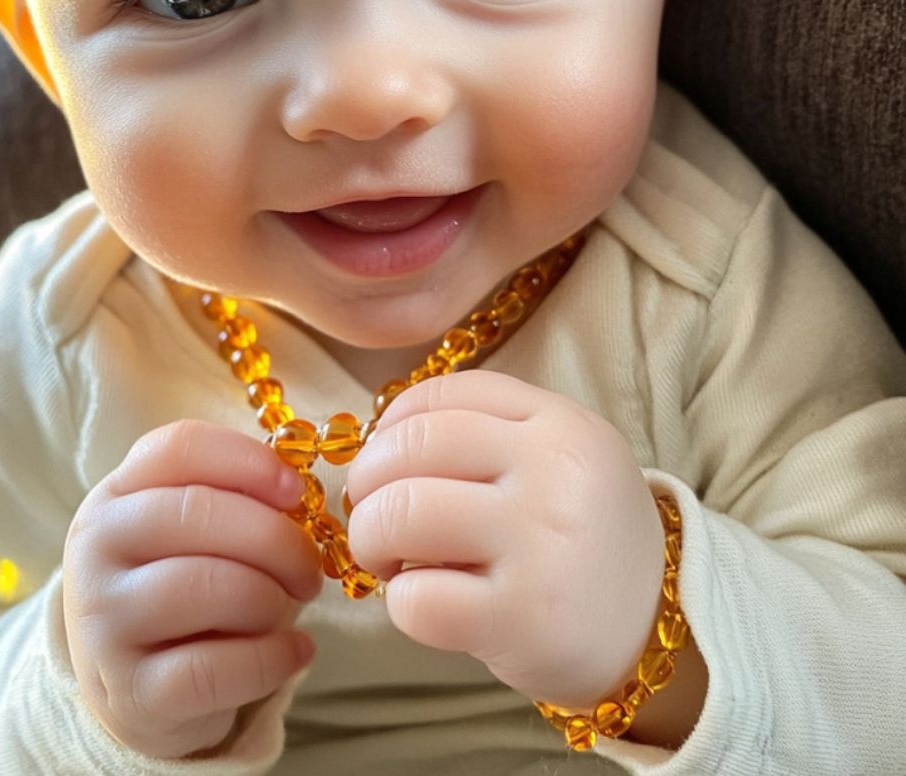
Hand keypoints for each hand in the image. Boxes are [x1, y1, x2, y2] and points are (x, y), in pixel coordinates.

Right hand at [62, 420, 322, 759]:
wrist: (136, 689)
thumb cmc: (183, 586)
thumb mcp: (191, 532)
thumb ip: (233, 497)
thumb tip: (295, 492)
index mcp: (116, 494)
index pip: (179, 448)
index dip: (248, 460)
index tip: (296, 489)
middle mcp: (96, 550)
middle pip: (198, 511)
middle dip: (276, 537)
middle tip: (309, 567)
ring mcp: (104, 623)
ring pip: (211, 586)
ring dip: (273, 597)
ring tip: (288, 608)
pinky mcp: (132, 693)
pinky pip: (218, 668)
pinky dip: (274, 658)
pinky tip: (296, 652)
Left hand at [344, 369, 664, 707]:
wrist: (658, 628)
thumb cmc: (580, 537)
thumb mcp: (560, 459)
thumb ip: (487, 433)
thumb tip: (378, 443)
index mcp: (561, 423)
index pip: (445, 395)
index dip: (392, 425)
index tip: (383, 458)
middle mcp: (555, 473)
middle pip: (413, 448)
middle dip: (366, 482)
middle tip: (370, 513)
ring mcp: (541, 545)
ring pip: (403, 514)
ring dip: (371, 538)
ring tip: (386, 558)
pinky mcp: (523, 619)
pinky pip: (418, 598)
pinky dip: (399, 602)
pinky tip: (422, 603)